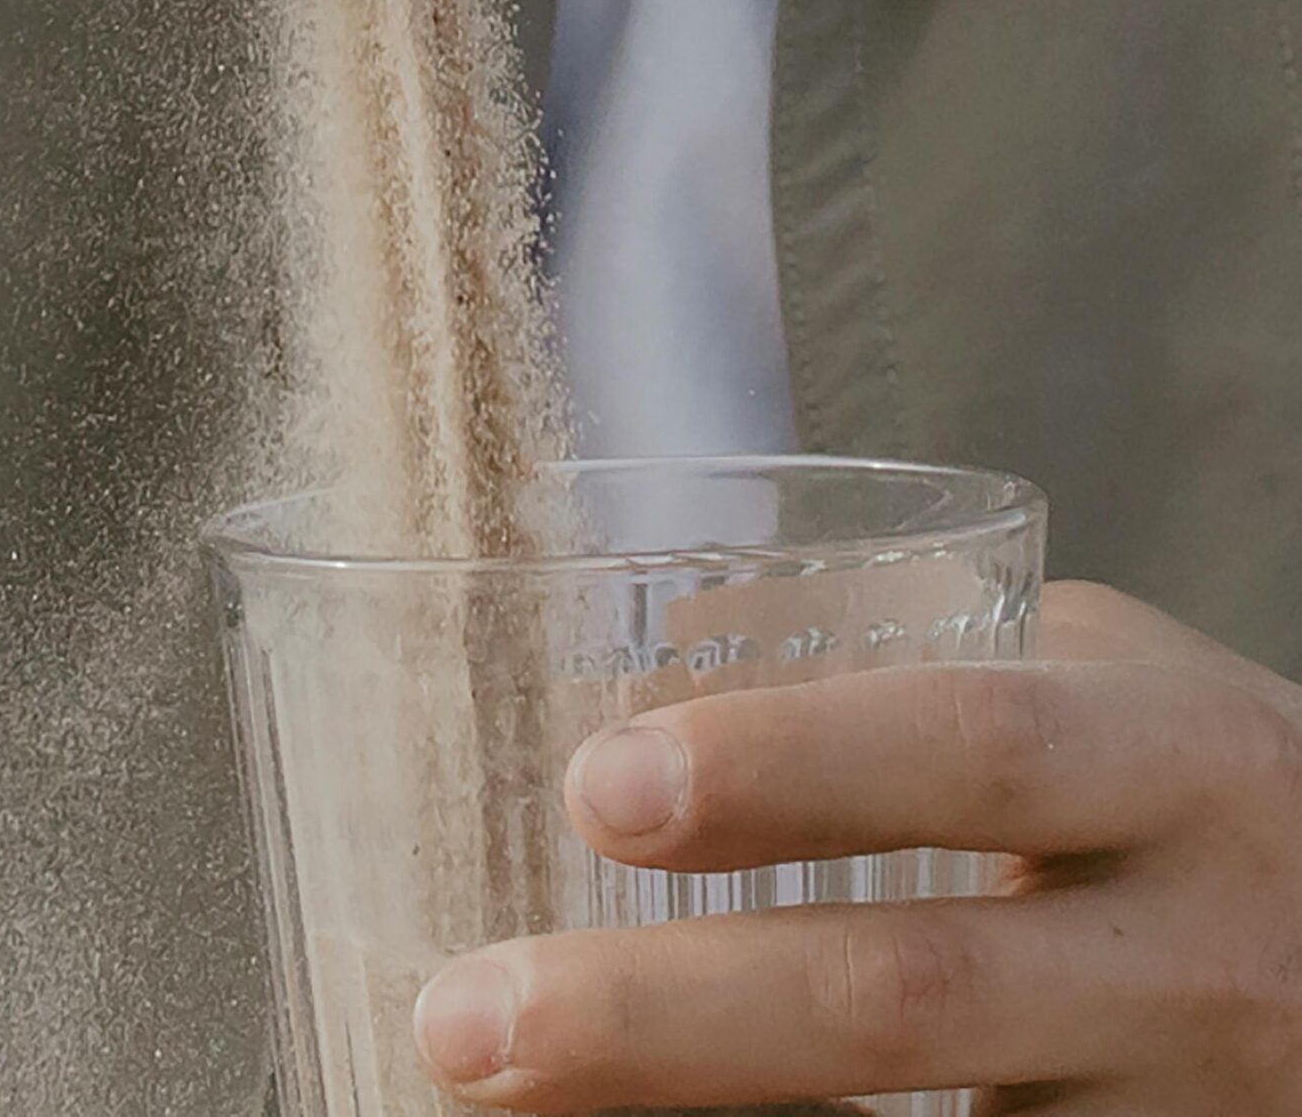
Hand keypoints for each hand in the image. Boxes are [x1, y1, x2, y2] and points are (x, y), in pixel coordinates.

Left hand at [413, 585, 1301, 1112]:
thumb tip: (648, 656)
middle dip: (669, 1023)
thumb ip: (925, 661)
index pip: (975, 754)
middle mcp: (1190, 953)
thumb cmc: (1206, 799)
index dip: (791, 764)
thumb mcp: (1115, 688)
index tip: (602, 786)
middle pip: (914, 998)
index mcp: (1171, 764)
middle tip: (472, 1021)